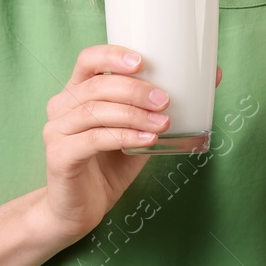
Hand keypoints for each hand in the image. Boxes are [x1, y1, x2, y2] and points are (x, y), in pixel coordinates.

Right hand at [37, 45, 222, 243]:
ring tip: (163, 122)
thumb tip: (210, 76)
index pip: (88, 59)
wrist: (78, 210)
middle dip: (135, 90)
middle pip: (97, 86)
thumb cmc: (108, 166)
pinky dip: (123, 137)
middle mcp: (62, 106)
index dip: (112, 55)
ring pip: (95, 111)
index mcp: (77, 91)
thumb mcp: (138, 132)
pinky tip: (146, 140)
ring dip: (134, 114)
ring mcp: (56, 130)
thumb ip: (159, 109)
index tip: (142, 62)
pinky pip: (93, 139)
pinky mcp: (59, 155)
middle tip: (165, 100)